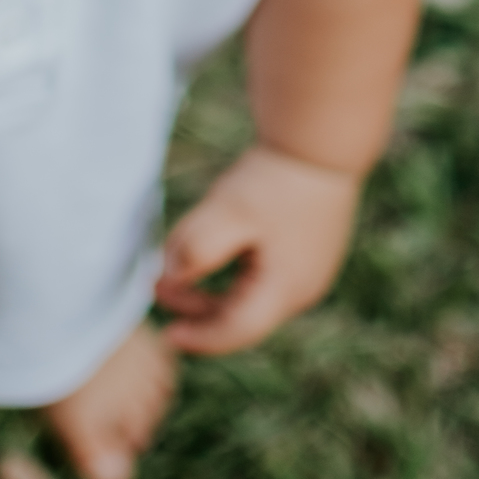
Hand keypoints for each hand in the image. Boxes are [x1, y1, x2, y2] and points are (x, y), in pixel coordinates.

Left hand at [155, 143, 359, 354]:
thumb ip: (196, 248)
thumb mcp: (228, 212)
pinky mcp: (310, 249)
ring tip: (176, 266)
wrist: (321, 140)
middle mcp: (304, 288)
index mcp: (286, 289)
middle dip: (197, 308)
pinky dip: (233, 271)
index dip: (198, 338)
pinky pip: (264, 275)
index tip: (166, 334)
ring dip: (212, 288)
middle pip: (243, 316)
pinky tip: (214, 249)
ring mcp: (311, 269)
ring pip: (252, 295)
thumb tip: (170, 277)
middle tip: (158, 287)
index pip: (235, 331)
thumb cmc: (275, 179)